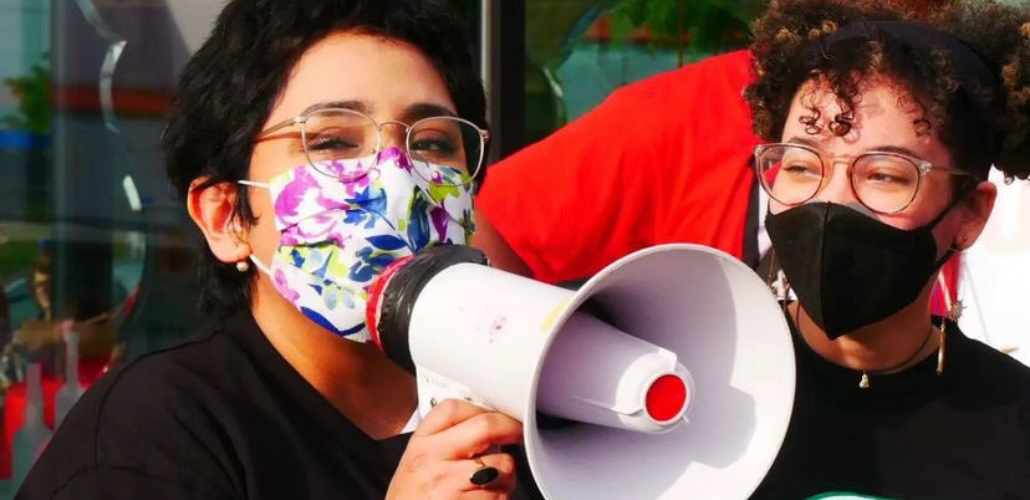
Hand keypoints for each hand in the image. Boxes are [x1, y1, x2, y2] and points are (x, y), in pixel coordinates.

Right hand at [386, 399, 522, 499]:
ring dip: (508, 475)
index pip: (454, 409)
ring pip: (501, 465)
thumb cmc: (411, 499)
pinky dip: (500, 497)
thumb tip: (487, 426)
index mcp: (420, 443)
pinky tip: (488, 499)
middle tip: (519, 435)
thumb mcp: (418, 464)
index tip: (499, 415)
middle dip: (512, 429)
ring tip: (497, 482)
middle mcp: (430, 459)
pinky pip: (498, 495)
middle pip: (484, 427)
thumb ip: (445, 442)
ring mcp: (445, 483)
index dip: (485, 409)